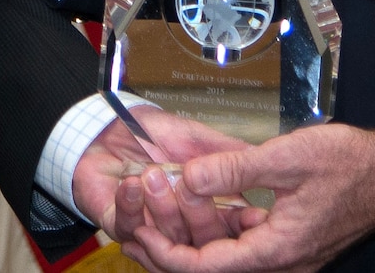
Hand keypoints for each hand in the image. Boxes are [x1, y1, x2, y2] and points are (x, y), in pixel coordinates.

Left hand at [74, 109, 259, 249]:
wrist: (112, 124)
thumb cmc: (160, 133)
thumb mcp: (204, 141)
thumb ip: (234, 158)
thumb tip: (261, 172)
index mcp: (211, 214)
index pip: (232, 239)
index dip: (240, 230)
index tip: (248, 215)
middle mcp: (184, 230)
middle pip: (202, 248)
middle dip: (197, 217)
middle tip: (189, 186)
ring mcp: (153, 232)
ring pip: (167, 241)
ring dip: (161, 208)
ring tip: (153, 176)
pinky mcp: (120, 224)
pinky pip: (127, 227)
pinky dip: (130, 205)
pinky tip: (132, 184)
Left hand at [120, 124, 374, 272]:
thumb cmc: (349, 164)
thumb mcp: (287, 158)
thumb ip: (235, 170)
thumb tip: (188, 178)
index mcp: (277, 251)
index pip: (207, 268)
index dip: (167, 254)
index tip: (140, 234)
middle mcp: (281, 264)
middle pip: (212, 268)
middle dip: (171, 246)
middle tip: (135, 225)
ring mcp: (286, 257)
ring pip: (227, 258)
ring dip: (192, 236)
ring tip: (157, 210)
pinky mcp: (290, 245)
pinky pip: (244, 246)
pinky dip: (218, 229)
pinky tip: (199, 204)